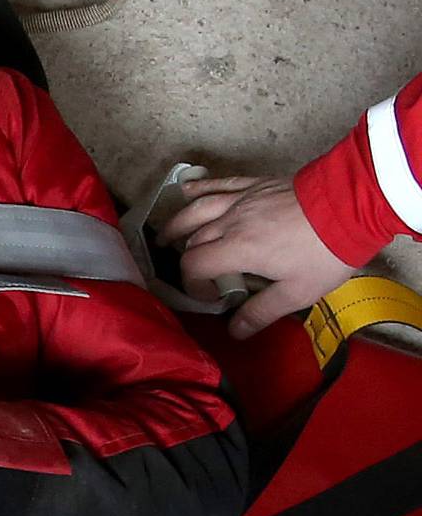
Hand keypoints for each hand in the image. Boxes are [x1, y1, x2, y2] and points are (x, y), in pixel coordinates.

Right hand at [167, 175, 357, 338]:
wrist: (350, 204)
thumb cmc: (324, 252)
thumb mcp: (297, 292)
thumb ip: (261, 312)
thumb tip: (235, 331)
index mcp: (236, 249)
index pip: (194, 265)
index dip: (193, 284)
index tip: (211, 297)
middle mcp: (230, 222)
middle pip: (193, 239)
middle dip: (186, 259)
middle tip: (192, 275)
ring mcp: (242, 200)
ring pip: (197, 209)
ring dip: (177, 223)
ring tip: (166, 235)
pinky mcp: (256, 184)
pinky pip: (220, 184)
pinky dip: (199, 186)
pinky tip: (187, 188)